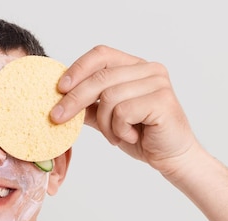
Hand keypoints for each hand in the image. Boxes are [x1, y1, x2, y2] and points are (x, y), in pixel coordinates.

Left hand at [51, 45, 198, 176]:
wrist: (170, 157)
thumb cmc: (141, 135)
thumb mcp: (106, 118)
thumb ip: (87, 106)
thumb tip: (58, 100)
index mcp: (134, 66)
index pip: (101, 55)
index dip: (77, 69)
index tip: (59, 89)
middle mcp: (149, 69)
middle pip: (100, 77)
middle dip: (74, 99)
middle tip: (57, 117)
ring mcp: (158, 82)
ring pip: (109, 97)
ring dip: (105, 123)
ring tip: (115, 135)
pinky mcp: (162, 100)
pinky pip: (123, 112)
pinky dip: (120, 129)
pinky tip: (132, 136)